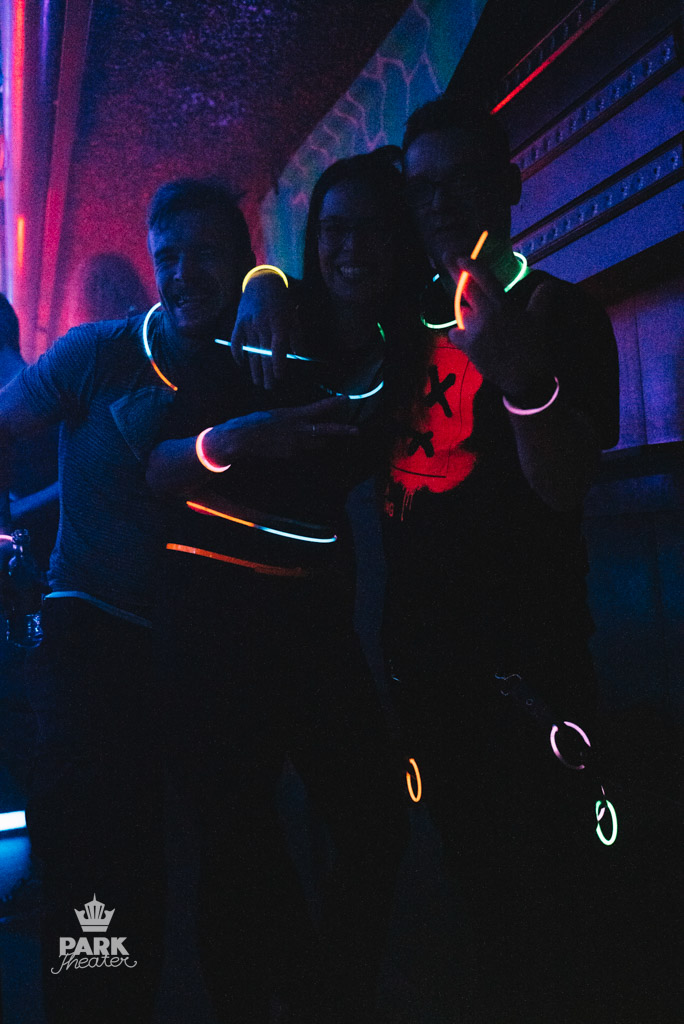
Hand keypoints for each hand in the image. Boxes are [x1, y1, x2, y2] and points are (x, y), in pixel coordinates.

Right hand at [209, 397, 357, 461]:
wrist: (241, 439)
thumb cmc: (254, 422)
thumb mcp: (275, 414)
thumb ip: (291, 417)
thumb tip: (301, 419)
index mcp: (294, 414)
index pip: (319, 408)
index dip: (334, 404)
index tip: (346, 399)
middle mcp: (298, 429)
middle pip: (326, 431)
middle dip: (342, 430)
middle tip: (356, 431)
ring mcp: (295, 444)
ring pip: (317, 443)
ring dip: (324, 440)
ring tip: (330, 436)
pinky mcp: (290, 455)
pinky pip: (304, 451)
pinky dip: (307, 448)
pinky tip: (302, 445)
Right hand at [231, 273, 302, 389]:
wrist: (262, 283)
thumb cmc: (282, 302)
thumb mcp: (294, 317)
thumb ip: (297, 337)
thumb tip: (300, 357)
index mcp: (279, 324)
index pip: (278, 348)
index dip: (278, 363)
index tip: (280, 376)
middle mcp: (263, 326)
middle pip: (264, 354)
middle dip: (266, 373)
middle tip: (269, 387)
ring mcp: (249, 325)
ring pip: (251, 352)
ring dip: (254, 369)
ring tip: (257, 382)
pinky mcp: (239, 323)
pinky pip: (236, 342)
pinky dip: (238, 354)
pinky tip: (242, 365)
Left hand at [443, 255, 554, 400]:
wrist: (525, 378)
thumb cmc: (534, 347)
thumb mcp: (540, 319)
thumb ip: (542, 297)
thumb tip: (547, 284)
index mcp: (504, 305)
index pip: (484, 278)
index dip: (470, 265)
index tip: (461, 257)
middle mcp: (487, 314)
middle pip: (465, 289)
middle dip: (455, 274)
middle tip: (446, 260)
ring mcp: (475, 330)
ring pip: (461, 313)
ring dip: (467, 313)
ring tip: (480, 324)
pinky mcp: (467, 346)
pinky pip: (455, 333)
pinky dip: (460, 334)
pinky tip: (470, 339)